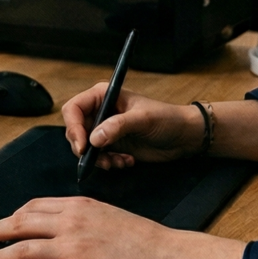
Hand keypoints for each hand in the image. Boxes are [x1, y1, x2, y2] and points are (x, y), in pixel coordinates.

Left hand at [0, 196, 181, 258]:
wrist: (163, 255)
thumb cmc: (140, 237)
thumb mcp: (106, 212)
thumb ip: (79, 215)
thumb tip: (56, 222)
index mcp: (78, 205)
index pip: (34, 207)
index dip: (12, 216)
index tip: (2, 223)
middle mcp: (70, 223)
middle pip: (21, 224)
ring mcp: (72, 248)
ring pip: (23, 249)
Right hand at [62, 84, 200, 170]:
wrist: (183, 137)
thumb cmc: (167, 118)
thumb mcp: (142, 119)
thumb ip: (117, 126)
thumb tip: (94, 138)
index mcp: (103, 95)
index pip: (74, 108)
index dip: (74, 127)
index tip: (83, 145)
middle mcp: (101, 111)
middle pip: (75, 130)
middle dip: (85, 148)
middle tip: (100, 159)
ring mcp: (105, 129)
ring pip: (85, 147)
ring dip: (98, 159)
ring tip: (117, 162)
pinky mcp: (112, 145)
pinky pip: (98, 158)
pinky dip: (109, 163)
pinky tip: (127, 161)